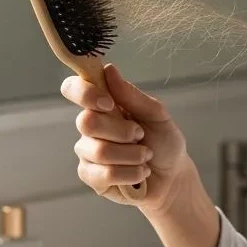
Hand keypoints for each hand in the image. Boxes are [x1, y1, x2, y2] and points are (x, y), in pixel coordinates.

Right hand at [61, 64, 193, 212]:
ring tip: (145, 157)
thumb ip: (132, 95)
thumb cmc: (164, 141)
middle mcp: (89, 127)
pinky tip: (139, 173)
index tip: (109, 103)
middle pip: (86, 122)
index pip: (73, 89)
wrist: (173, 176)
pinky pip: (104, 175)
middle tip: (140, 135)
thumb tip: (109, 70)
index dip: (84, 93)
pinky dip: (130, 174)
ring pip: (99, 151)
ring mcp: (87, 152)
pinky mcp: (90, 176)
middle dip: (122, 131)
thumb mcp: (157, 114)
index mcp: (102, 105)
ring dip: (132, 155)